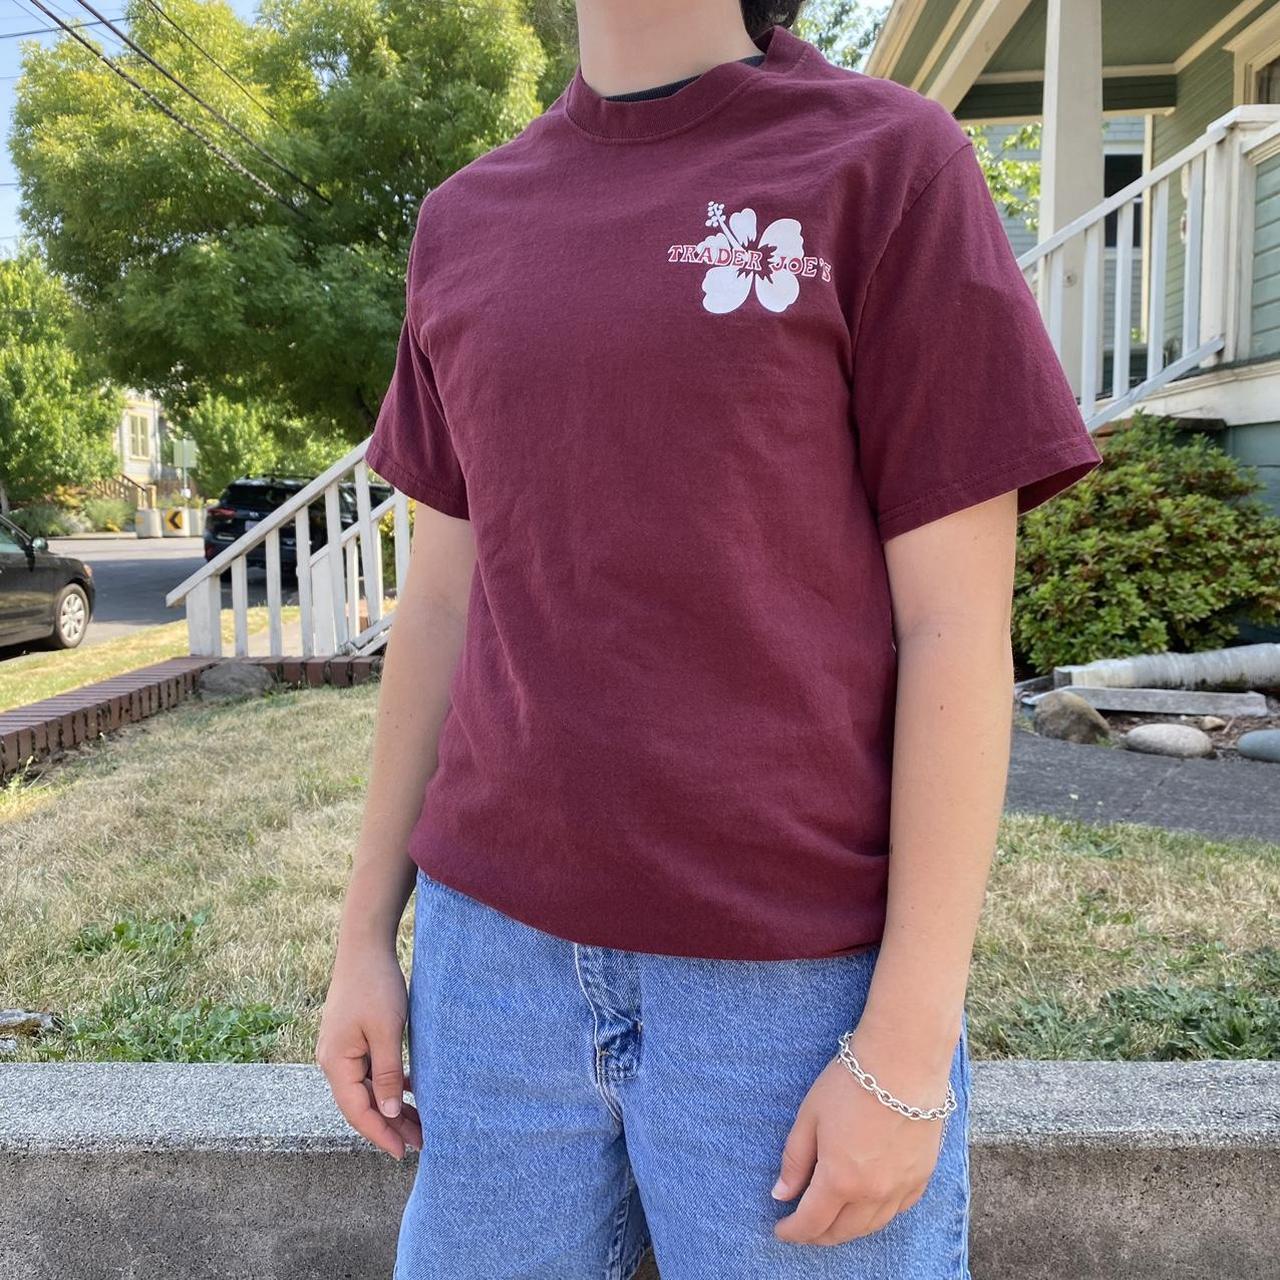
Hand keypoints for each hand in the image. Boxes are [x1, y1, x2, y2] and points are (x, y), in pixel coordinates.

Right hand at [316, 939, 421, 1159]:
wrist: (365, 947)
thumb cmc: (376, 986)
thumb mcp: (386, 1031)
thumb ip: (386, 1073)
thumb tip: (387, 1112)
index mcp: (336, 1063)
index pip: (357, 1111)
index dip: (381, 1134)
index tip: (404, 1152)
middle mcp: (333, 1060)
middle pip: (362, 1104)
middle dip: (390, 1125)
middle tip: (421, 1142)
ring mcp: (341, 1049)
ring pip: (367, 1088)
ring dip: (391, 1106)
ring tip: (419, 1123)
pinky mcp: (352, 1038)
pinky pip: (369, 1071)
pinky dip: (388, 1083)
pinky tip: (408, 1090)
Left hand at [772, 1024, 951, 1245]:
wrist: (904, 1061)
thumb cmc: (851, 1083)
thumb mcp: (810, 1116)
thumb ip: (795, 1160)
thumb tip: (781, 1194)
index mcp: (840, 1180)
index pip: (812, 1222)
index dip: (793, 1231)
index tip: (781, 1230)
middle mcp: (873, 1193)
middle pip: (842, 1232)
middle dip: (818, 1235)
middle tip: (803, 1227)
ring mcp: (902, 1187)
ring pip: (872, 1227)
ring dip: (848, 1230)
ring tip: (831, 1222)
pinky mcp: (922, 1176)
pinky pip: (897, 1210)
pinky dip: (877, 1216)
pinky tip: (867, 1207)